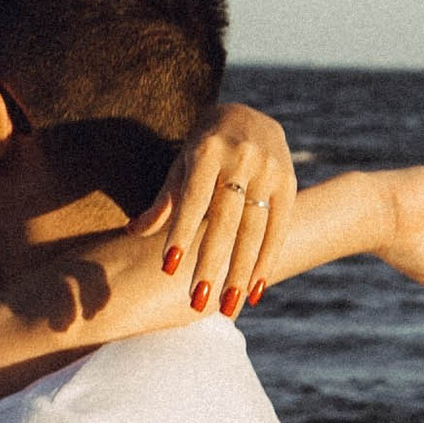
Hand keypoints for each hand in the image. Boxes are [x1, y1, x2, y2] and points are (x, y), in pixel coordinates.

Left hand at [134, 100, 295, 318]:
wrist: (249, 114)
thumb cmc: (204, 148)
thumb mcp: (181, 166)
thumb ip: (164, 201)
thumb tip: (134, 232)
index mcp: (208, 150)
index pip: (193, 199)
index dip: (182, 232)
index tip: (169, 268)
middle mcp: (242, 157)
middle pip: (226, 221)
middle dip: (211, 264)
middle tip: (197, 302)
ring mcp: (269, 169)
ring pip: (254, 230)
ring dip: (240, 273)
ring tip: (227, 307)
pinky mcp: (289, 182)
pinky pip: (278, 229)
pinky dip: (266, 262)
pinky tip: (254, 291)